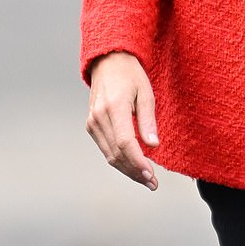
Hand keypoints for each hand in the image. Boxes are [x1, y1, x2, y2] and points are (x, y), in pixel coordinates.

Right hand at [86, 51, 158, 189]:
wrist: (108, 62)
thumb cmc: (131, 75)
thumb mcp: (146, 92)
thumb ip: (148, 120)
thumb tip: (153, 146)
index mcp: (114, 106)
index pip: (125, 143)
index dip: (138, 162)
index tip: (151, 175)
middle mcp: (99, 117)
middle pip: (116, 154)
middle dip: (135, 172)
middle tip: (153, 183)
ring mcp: (92, 122)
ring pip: (109, 155)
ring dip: (127, 170)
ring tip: (146, 179)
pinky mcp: (91, 125)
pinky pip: (105, 148)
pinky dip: (119, 160)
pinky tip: (133, 165)